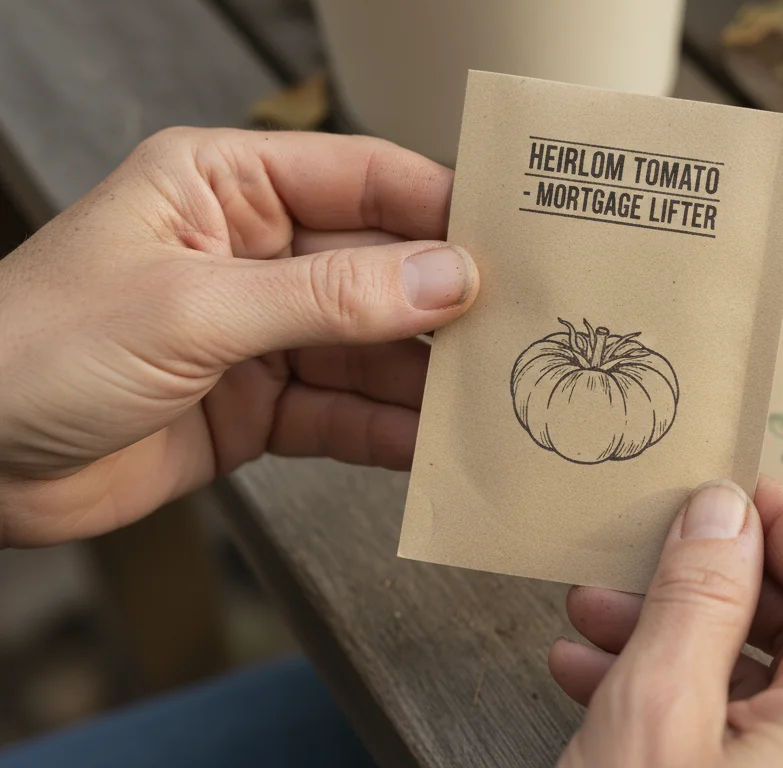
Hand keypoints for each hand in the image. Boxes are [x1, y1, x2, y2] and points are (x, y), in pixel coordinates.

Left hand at [0, 127, 476, 546]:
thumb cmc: (30, 351)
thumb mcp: (191, 308)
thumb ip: (328, 297)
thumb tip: (444, 277)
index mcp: (226, 188)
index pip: (363, 179)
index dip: (442, 207)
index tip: (512, 242)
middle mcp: (253, 253)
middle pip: (382, 269)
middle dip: (446, 304)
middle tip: (520, 331)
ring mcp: (260, 333)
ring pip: (372, 349)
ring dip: (427, 378)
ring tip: (488, 400)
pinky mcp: (259, 407)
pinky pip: (344, 414)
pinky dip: (389, 433)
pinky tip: (431, 448)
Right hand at [549, 475, 782, 767]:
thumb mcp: (655, 713)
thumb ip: (696, 601)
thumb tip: (720, 515)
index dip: (778, 518)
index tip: (713, 492)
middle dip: (704, 575)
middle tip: (640, 549)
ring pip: (754, 669)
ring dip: (670, 629)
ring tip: (596, 611)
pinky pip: (732, 722)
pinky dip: (667, 690)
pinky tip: (594, 673)